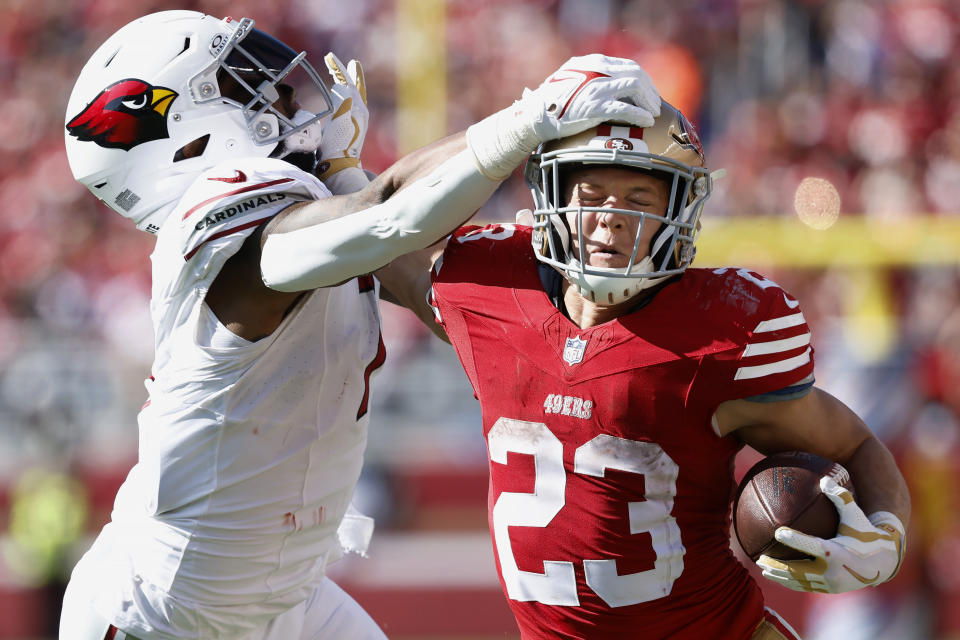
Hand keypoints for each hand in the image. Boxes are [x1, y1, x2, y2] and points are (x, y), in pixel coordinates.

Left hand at [318, 53, 370, 193]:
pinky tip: (330, 62)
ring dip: (339, 70)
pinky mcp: (347, 107)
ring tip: (331, 58)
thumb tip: (332, 122)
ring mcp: (356, 108)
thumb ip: (337, 122)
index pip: (357, 96)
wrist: (340, 161)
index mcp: (359, 117)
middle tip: (351, 62)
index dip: (353, 84)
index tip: (350, 73)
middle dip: (352, 73)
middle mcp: (361, 111)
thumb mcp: (337, 133)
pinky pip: (341, 85)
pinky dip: (337, 73)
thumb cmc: (336, 153)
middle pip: (357, 87)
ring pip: (348, 83)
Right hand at [524, 53, 660, 139]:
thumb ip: (589, 77)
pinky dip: (640, 114)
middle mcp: (597, 71)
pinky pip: (626, 109)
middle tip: (654, 104)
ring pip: (635, 88)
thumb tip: (606, 87)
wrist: (535, 115)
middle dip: (649, 90)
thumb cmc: (551, 102)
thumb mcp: (571, 79)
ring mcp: (597, 88)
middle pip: (636, 74)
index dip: (642, 80)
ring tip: (652, 113)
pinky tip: (647, 121)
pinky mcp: (595, 107)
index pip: (627, 66)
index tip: (648, 92)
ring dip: (648, 101)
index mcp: (593, 62)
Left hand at [757, 476, 904, 593]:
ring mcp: (831, 583)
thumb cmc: (866, 534)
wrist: (884, 563)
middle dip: (778, 565)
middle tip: (760, 557)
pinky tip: (775, 575)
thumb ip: (840, 497)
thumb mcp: (856, 515)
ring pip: (800, 582)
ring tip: (761, 567)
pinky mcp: (830, 589)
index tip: (777, 531)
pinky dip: (790, 582)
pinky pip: (806, 587)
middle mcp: (834, 571)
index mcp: (839, 552)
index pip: (814, 546)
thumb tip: (824, 478)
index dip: (795, 540)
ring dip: (780, 576)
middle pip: (800, 571)